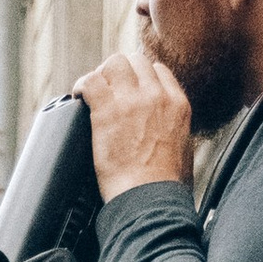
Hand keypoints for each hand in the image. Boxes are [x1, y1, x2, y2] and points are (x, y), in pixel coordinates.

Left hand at [74, 42, 193, 200]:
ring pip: (114, 64)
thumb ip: (175, 135)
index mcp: (177, 104)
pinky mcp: (108, 111)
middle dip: (119, 72)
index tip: (128, 89)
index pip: (157, 71)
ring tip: (92, 93)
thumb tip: (168, 140)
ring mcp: (132, 100)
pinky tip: (78, 96)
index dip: (140, 77)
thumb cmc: (165, 189)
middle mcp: (157, 96)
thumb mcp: (184, 153)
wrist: (151, 200)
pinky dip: (82, 85)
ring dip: (101, 75)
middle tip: (107, 91)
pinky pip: (91, 81)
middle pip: (135, 61)